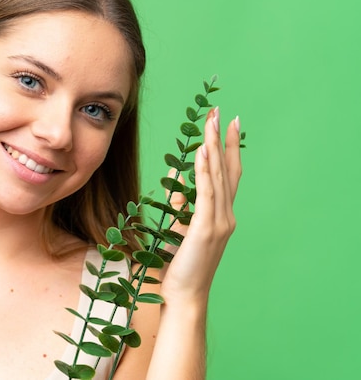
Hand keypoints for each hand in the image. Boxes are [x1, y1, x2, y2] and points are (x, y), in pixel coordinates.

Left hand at [160, 107, 241, 304]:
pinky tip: (202, 151)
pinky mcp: (205, 229)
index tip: (230, 125)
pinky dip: (204, 171)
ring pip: (217, 177)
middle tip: (221, 113)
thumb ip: (181, 206)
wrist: (184, 295)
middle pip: (227, 170)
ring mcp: (218, 222)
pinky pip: (206, 193)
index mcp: (221, 215)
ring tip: (213, 121)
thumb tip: (177, 185)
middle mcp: (225, 215)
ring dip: (214, 147)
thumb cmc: (180, 265)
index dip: (229, 149)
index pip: (228, 175)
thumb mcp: (179, 230)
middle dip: (223, 139)